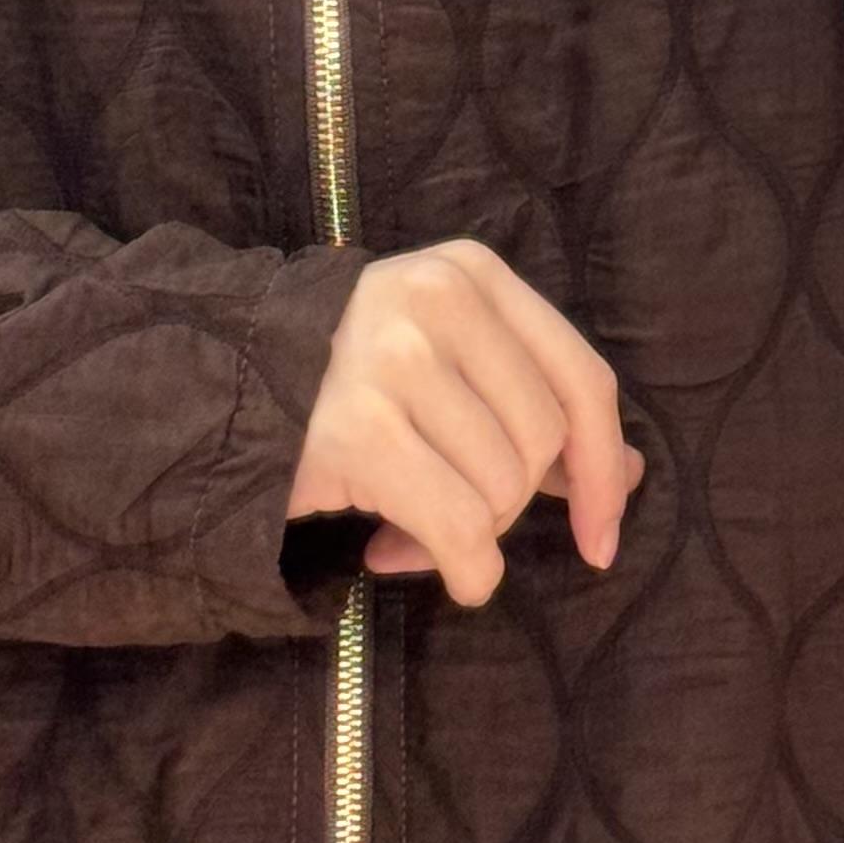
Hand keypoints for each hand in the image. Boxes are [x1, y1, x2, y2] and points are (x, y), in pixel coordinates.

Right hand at [288, 237, 644, 606]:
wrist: (214, 382)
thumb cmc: (346, 380)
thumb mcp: (446, 362)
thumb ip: (533, 407)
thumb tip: (629, 475)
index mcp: (472, 274)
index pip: (580, 379)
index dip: (603, 467)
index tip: (602, 535)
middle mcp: (437, 300)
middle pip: (540, 444)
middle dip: (508, 504)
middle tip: (451, 514)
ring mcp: (394, 360)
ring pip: (500, 491)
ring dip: (466, 535)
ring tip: (407, 525)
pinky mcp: (355, 429)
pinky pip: (457, 529)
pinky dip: (461, 569)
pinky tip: (409, 558)